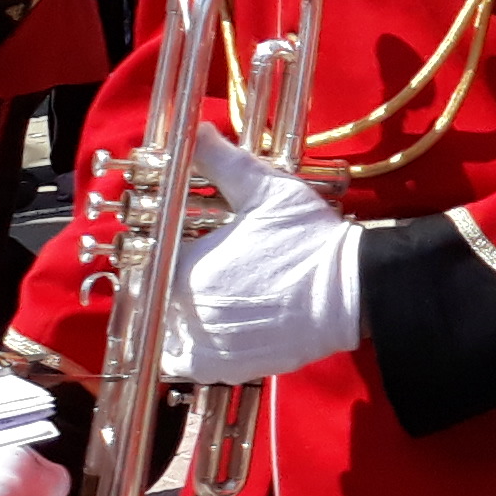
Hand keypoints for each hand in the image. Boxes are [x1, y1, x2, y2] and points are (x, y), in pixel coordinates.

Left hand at [161, 125, 364, 385]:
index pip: (144, 266)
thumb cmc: (307, 239)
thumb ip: (222, 162)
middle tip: (190, 278)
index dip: (154, 259)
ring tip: (196, 308)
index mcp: (183, 267)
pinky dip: (188, 353)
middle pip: (150, 304)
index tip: (172, 253)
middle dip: (163, 290)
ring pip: (162, 337)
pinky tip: (209, 333)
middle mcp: (184, 311)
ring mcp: (203, 344)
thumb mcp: (266, 191)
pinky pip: (185, 365)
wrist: (350, 290)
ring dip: (170, 324)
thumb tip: (198, 128)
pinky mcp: (224, 367)